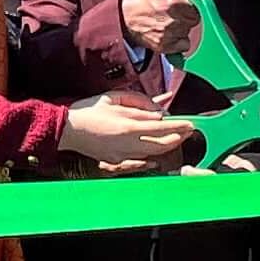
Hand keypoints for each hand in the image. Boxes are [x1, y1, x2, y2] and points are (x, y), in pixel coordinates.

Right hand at [60, 95, 198, 169]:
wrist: (69, 129)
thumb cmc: (90, 110)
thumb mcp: (115, 98)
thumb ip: (140, 103)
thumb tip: (159, 110)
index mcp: (128, 126)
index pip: (161, 127)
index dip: (179, 126)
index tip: (191, 123)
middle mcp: (128, 143)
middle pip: (161, 144)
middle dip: (178, 138)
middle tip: (188, 131)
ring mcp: (122, 155)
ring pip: (153, 154)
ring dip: (167, 147)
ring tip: (177, 139)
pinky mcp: (116, 162)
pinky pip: (139, 162)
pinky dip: (151, 158)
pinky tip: (157, 156)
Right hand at [120, 0, 208, 60]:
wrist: (127, 16)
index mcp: (172, 2)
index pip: (196, 9)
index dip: (190, 7)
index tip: (182, 6)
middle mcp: (171, 19)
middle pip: (193, 21)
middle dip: (186, 17)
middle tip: (174, 14)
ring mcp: (167, 34)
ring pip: (187, 32)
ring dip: (181, 28)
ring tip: (168, 22)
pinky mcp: (164, 46)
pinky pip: (183, 45)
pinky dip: (179, 41)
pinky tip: (169, 33)